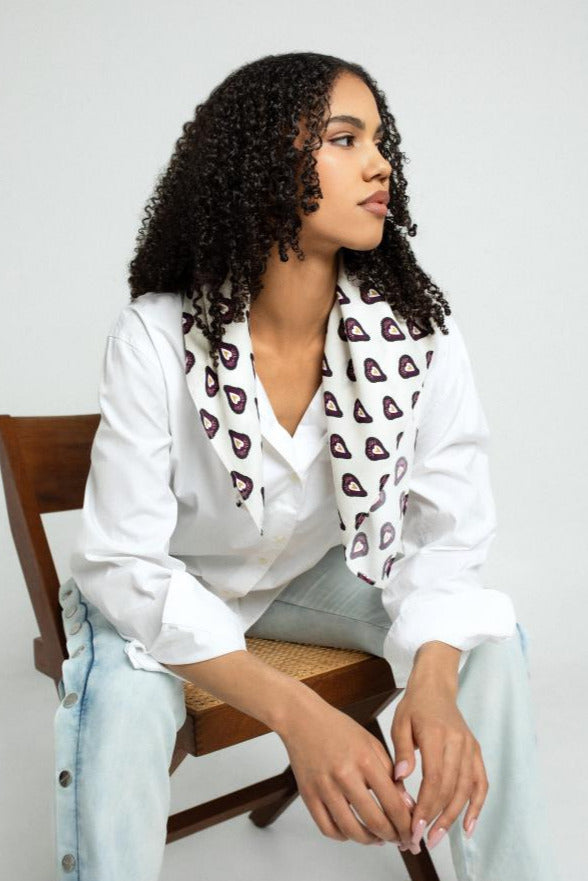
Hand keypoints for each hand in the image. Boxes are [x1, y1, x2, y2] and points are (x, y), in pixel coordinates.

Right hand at [278, 694, 415, 847]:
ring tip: (378, 838)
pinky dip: (343, 836)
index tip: (412, 831)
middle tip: (399, 840)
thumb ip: (390, 773)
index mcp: (365, 759)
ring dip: (369, 841)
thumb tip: (405, 804)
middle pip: (374, 821)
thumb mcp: (371, 743)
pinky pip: (327, 828)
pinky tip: (352, 831)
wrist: (303, 719)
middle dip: (393, 837)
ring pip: (351, 831)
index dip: (406, 824)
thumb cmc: (338, 729)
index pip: (393, 803)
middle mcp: (344, 774)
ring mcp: (324, 787)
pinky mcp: (308, 795)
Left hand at [391, 665, 487, 850]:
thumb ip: (401, 752)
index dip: (425, 806)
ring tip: (438, 838)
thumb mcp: (400, 724)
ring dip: (453, 817)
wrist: (436, 688)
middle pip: (451, 788)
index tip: (414, 826)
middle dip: (437, 818)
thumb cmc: (414, 706)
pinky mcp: (476, 751)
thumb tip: (400, 779)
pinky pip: (481, 783)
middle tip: (422, 840)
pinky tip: (468, 828)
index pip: (434, 779)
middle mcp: (457, 742)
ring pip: (466, 790)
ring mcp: (470, 747)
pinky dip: (477, 806)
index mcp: (436, 735)